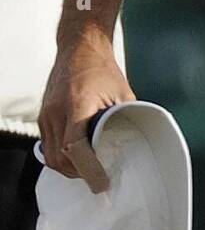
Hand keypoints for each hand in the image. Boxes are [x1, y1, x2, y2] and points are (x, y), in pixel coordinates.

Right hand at [38, 32, 136, 191]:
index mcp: (77, 105)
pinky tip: (77, 157)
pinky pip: (47, 144)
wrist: (80, 46)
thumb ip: (125, 119)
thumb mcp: (122, 94)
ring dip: (68, 167)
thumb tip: (136, 145)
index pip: (75, 149)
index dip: (89, 171)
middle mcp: (56, 112)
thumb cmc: (103, 69)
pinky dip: (60, 156)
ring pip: (50, 155)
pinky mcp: (43, 115)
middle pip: (60, 158)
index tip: (102, 183)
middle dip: (79, 174)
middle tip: (99, 178)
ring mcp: (46, 114)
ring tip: (89, 169)